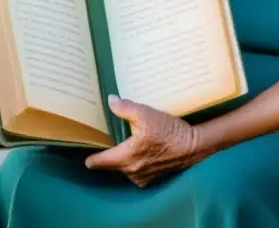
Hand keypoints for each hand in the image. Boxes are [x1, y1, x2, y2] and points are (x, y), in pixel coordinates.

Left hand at [84, 95, 205, 186]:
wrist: (194, 146)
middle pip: (112, 163)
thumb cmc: (169, 131)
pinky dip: (137, 161)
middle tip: (109, 138)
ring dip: (125, 157)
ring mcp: (143, 177)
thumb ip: (124, 108)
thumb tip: (110, 100)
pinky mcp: (153, 177)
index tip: (84, 152)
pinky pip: (137, 170)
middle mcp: (131, 171)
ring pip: (125, 166)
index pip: (99, 162)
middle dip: (109, 153)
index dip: (90, 157)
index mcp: (125, 157)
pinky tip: (143, 149)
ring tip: (128, 142)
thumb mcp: (145, 113)